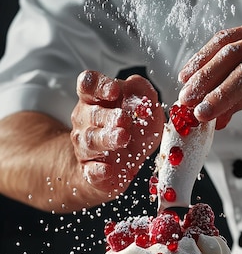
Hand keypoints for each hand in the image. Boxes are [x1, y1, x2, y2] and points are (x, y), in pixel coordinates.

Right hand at [71, 70, 164, 194]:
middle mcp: (85, 121)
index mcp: (95, 100)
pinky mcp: (90, 171)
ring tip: (122, 138)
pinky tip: (107, 169)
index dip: (99, 86)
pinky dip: (97, 171)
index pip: (89, 85)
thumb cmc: (130, 130)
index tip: (115, 90)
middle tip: (124, 118)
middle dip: (109, 116)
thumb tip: (136, 83)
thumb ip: (141, 92)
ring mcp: (85, 147)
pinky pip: (90, 171)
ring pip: (91, 141)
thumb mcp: (143, 108)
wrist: (118, 164)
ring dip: (106, 139)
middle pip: (92, 114)